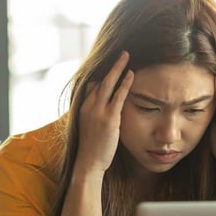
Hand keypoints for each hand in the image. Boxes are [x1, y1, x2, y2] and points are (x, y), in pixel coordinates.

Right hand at [75, 51, 133, 175]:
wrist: (88, 163)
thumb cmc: (92, 148)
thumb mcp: (91, 128)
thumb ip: (97, 114)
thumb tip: (106, 107)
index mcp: (83, 108)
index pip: (92, 85)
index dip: (103, 74)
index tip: (113, 65)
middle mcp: (89, 106)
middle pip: (100, 79)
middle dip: (112, 65)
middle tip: (122, 52)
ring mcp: (98, 111)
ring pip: (108, 83)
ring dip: (118, 68)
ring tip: (126, 55)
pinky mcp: (109, 118)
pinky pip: (118, 96)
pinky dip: (125, 83)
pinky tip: (131, 74)